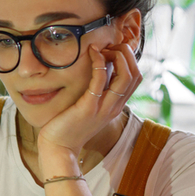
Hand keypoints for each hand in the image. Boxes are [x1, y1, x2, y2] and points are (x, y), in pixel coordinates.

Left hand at [36, 42, 141, 174]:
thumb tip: (98, 70)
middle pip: (135, 74)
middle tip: (109, 47)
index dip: (129, 59)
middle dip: (127, 54)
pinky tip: (92, 53)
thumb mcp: (89, 108)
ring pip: (126, 76)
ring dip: (118, 56)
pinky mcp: (88, 107)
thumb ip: (97, 93)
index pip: (135, 78)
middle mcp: (114, 107)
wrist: (59, 148)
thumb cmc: (69, 126)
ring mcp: (103, 108)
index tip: (112, 51)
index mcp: (116, 106)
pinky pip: (100, 80)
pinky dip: (99, 63)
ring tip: (103, 48)